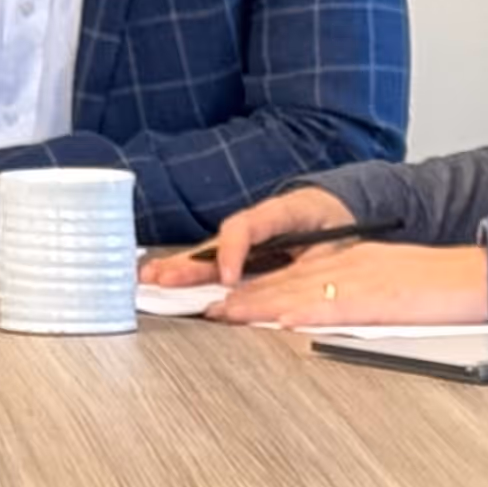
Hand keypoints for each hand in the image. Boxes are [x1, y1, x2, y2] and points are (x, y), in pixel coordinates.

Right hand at [158, 182, 357, 290]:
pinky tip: (166, 277)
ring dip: (179, 266)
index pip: (246, 228)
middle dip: (187, 262)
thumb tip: (308, 276)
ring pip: (207, 252)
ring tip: (150, 277)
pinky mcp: (240, 251)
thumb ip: (319, 255)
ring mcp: (243, 237)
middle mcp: (252, 225)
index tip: (227, 278)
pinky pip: (212, 260)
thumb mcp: (336, 239)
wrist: (335, 207)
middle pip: (214, 243)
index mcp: (278, 214)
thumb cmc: (335, 223)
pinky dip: (189, 270)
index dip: (232, 252)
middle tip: (162, 277)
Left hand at [209, 237, 487, 330]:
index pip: (286, 275)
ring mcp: (361, 282)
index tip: (217, 301)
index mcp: (346, 263)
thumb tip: (308, 317)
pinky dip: (304, 313)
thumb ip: (346, 296)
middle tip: (201, 308)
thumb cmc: (439, 286)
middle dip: (238, 296)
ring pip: (296, 291)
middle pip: (281, 282)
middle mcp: (346, 267)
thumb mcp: (382, 282)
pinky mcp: (381, 299)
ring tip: (221, 314)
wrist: (482, 276)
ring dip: (256, 304)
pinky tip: (279, 321)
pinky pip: (335, 307)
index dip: (248, 288)